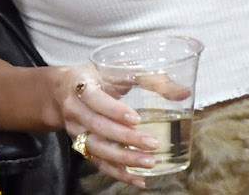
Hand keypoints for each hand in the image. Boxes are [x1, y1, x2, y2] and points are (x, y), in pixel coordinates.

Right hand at [56, 66, 156, 188]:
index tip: (137, 119)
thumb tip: (184, 93)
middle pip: (98, 128)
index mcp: (82, 87)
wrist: (64, 90)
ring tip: (149, 163)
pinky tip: (138, 179)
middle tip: (153, 144)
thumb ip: (151, 79)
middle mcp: (75, 111)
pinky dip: (118, 173)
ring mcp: (76, 132)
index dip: (114, 111)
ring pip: (97, 149)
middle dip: (126, 138)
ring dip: (123, 159)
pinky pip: (98, 163)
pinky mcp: (81, 147)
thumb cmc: (100, 76)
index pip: (96, 100)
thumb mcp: (120, 69)